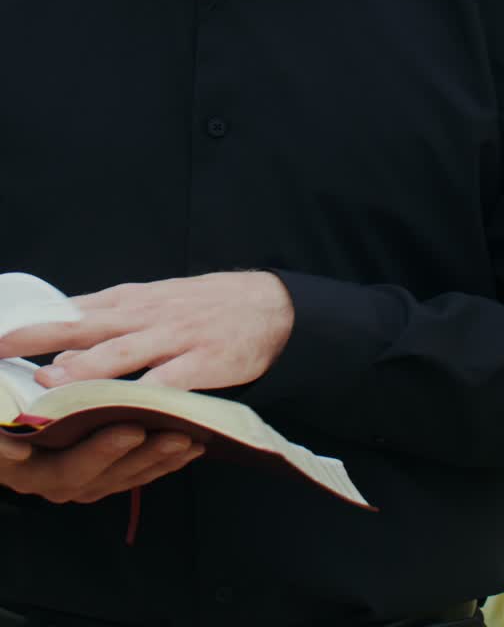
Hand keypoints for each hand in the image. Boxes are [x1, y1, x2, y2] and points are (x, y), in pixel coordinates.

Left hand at [0, 271, 293, 390]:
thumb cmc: (202, 306)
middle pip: (84, 325)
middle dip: (39, 338)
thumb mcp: (151, 301)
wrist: (268, 306)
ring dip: (84, 368)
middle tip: (0, 348)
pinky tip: (124, 410)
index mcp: (129, 302)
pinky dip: (145, 394)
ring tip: (50, 383)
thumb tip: (58, 340)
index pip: (71, 309)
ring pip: (121, 353)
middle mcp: (145, 316)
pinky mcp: (202, 362)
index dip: (31, 323)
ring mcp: (173, 338)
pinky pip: (169, 381)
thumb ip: (108, 320)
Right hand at [0, 424, 204, 503]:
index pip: (68, 469)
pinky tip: (187, 446)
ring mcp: (77, 477)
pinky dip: (160, 459)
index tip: (133, 429)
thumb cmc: (0, 414)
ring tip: (192, 440)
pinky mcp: (96, 468)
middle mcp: (53, 481)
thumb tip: (18, 452)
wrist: (3, 418)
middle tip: (178, 435)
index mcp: (27, 470)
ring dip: (160, 459)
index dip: (102, 452)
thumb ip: (1, 439)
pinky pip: (131, 469)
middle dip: (145, 457)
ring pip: (123, 476)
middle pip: (104, 477)